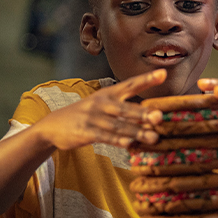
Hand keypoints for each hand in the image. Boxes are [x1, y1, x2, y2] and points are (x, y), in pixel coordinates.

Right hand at [37, 70, 164, 150]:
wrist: (53, 126)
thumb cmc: (86, 116)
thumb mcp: (102, 105)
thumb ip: (126, 109)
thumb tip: (154, 117)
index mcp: (108, 93)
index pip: (130, 84)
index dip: (147, 79)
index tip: (163, 73)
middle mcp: (102, 103)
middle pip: (126, 108)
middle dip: (144, 112)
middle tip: (160, 116)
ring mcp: (93, 117)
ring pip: (119, 125)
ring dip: (137, 131)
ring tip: (153, 137)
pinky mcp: (85, 132)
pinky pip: (104, 137)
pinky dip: (118, 140)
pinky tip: (130, 144)